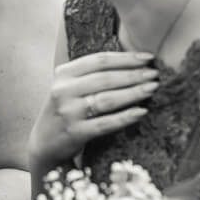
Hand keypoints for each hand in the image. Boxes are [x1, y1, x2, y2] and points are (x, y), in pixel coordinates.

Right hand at [29, 51, 159, 167]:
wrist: (44, 142)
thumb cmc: (65, 110)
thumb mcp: (69, 87)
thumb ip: (91, 75)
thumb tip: (132, 64)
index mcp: (63, 74)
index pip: (98, 61)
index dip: (125, 58)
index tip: (148, 58)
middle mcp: (63, 91)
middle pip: (105, 78)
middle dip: (133, 75)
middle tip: (155, 74)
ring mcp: (68, 112)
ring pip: (107, 99)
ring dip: (133, 93)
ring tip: (152, 89)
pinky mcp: (75, 132)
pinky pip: (105, 123)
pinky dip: (125, 117)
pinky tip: (142, 112)